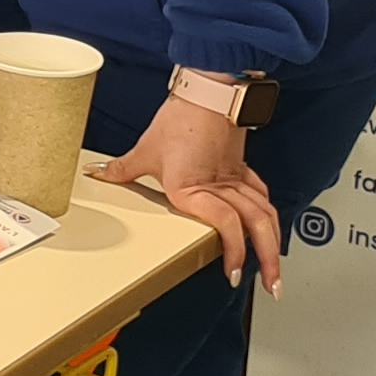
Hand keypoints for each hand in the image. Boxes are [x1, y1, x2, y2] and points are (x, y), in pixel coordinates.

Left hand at [100, 90, 284, 293]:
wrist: (206, 88)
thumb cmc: (180, 116)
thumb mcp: (146, 149)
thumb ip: (123, 168)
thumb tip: (100, 174)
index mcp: (194, 187)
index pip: (225, 223)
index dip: (235, 250)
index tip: (234, 273)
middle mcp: (221, 185)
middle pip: (256, 224)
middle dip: (268, 258)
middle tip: (272, 286)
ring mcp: (236, 177)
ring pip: (264, 213)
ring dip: (273, 242)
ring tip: (276, 269)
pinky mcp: (242, 168)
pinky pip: (260, 194)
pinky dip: (266, 214)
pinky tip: (268, 229)